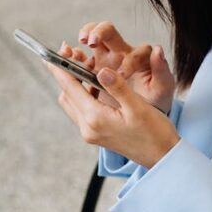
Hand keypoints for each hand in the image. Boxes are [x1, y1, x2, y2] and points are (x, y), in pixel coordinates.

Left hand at [47, 58, 180, 168]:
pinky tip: (96, 85)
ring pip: (72, 103)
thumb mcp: (137, 106)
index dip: (59, 69)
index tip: (49, 55)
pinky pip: (81, 111)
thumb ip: (117, 87)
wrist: (162, 157)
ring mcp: (90, 133)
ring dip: (74, 85)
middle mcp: (88, 128)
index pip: (71, 88)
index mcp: (96, 118)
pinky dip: (83, 95)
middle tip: (70, 54)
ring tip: (87, 67)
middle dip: (65, 74)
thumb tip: (101, 70)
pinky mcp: (95, 134)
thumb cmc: (154, 133)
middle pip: (67, 95)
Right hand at [76, 22, 175, 113]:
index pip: (134, 51)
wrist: (141, 117)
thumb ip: (162, 71)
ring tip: (69, 51)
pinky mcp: (92, 71)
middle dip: (97, 32)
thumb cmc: (155, 100)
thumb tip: (158, 49)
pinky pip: (79, 60)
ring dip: (80, 44)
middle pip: (107, 32)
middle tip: (90, 41)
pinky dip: (71, 58)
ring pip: (91, 41)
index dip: (128, 61)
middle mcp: (120, 54)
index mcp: (139, 57)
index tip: (123, 76)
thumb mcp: (163, 88)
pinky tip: (64, 61)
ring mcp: (104, 61)